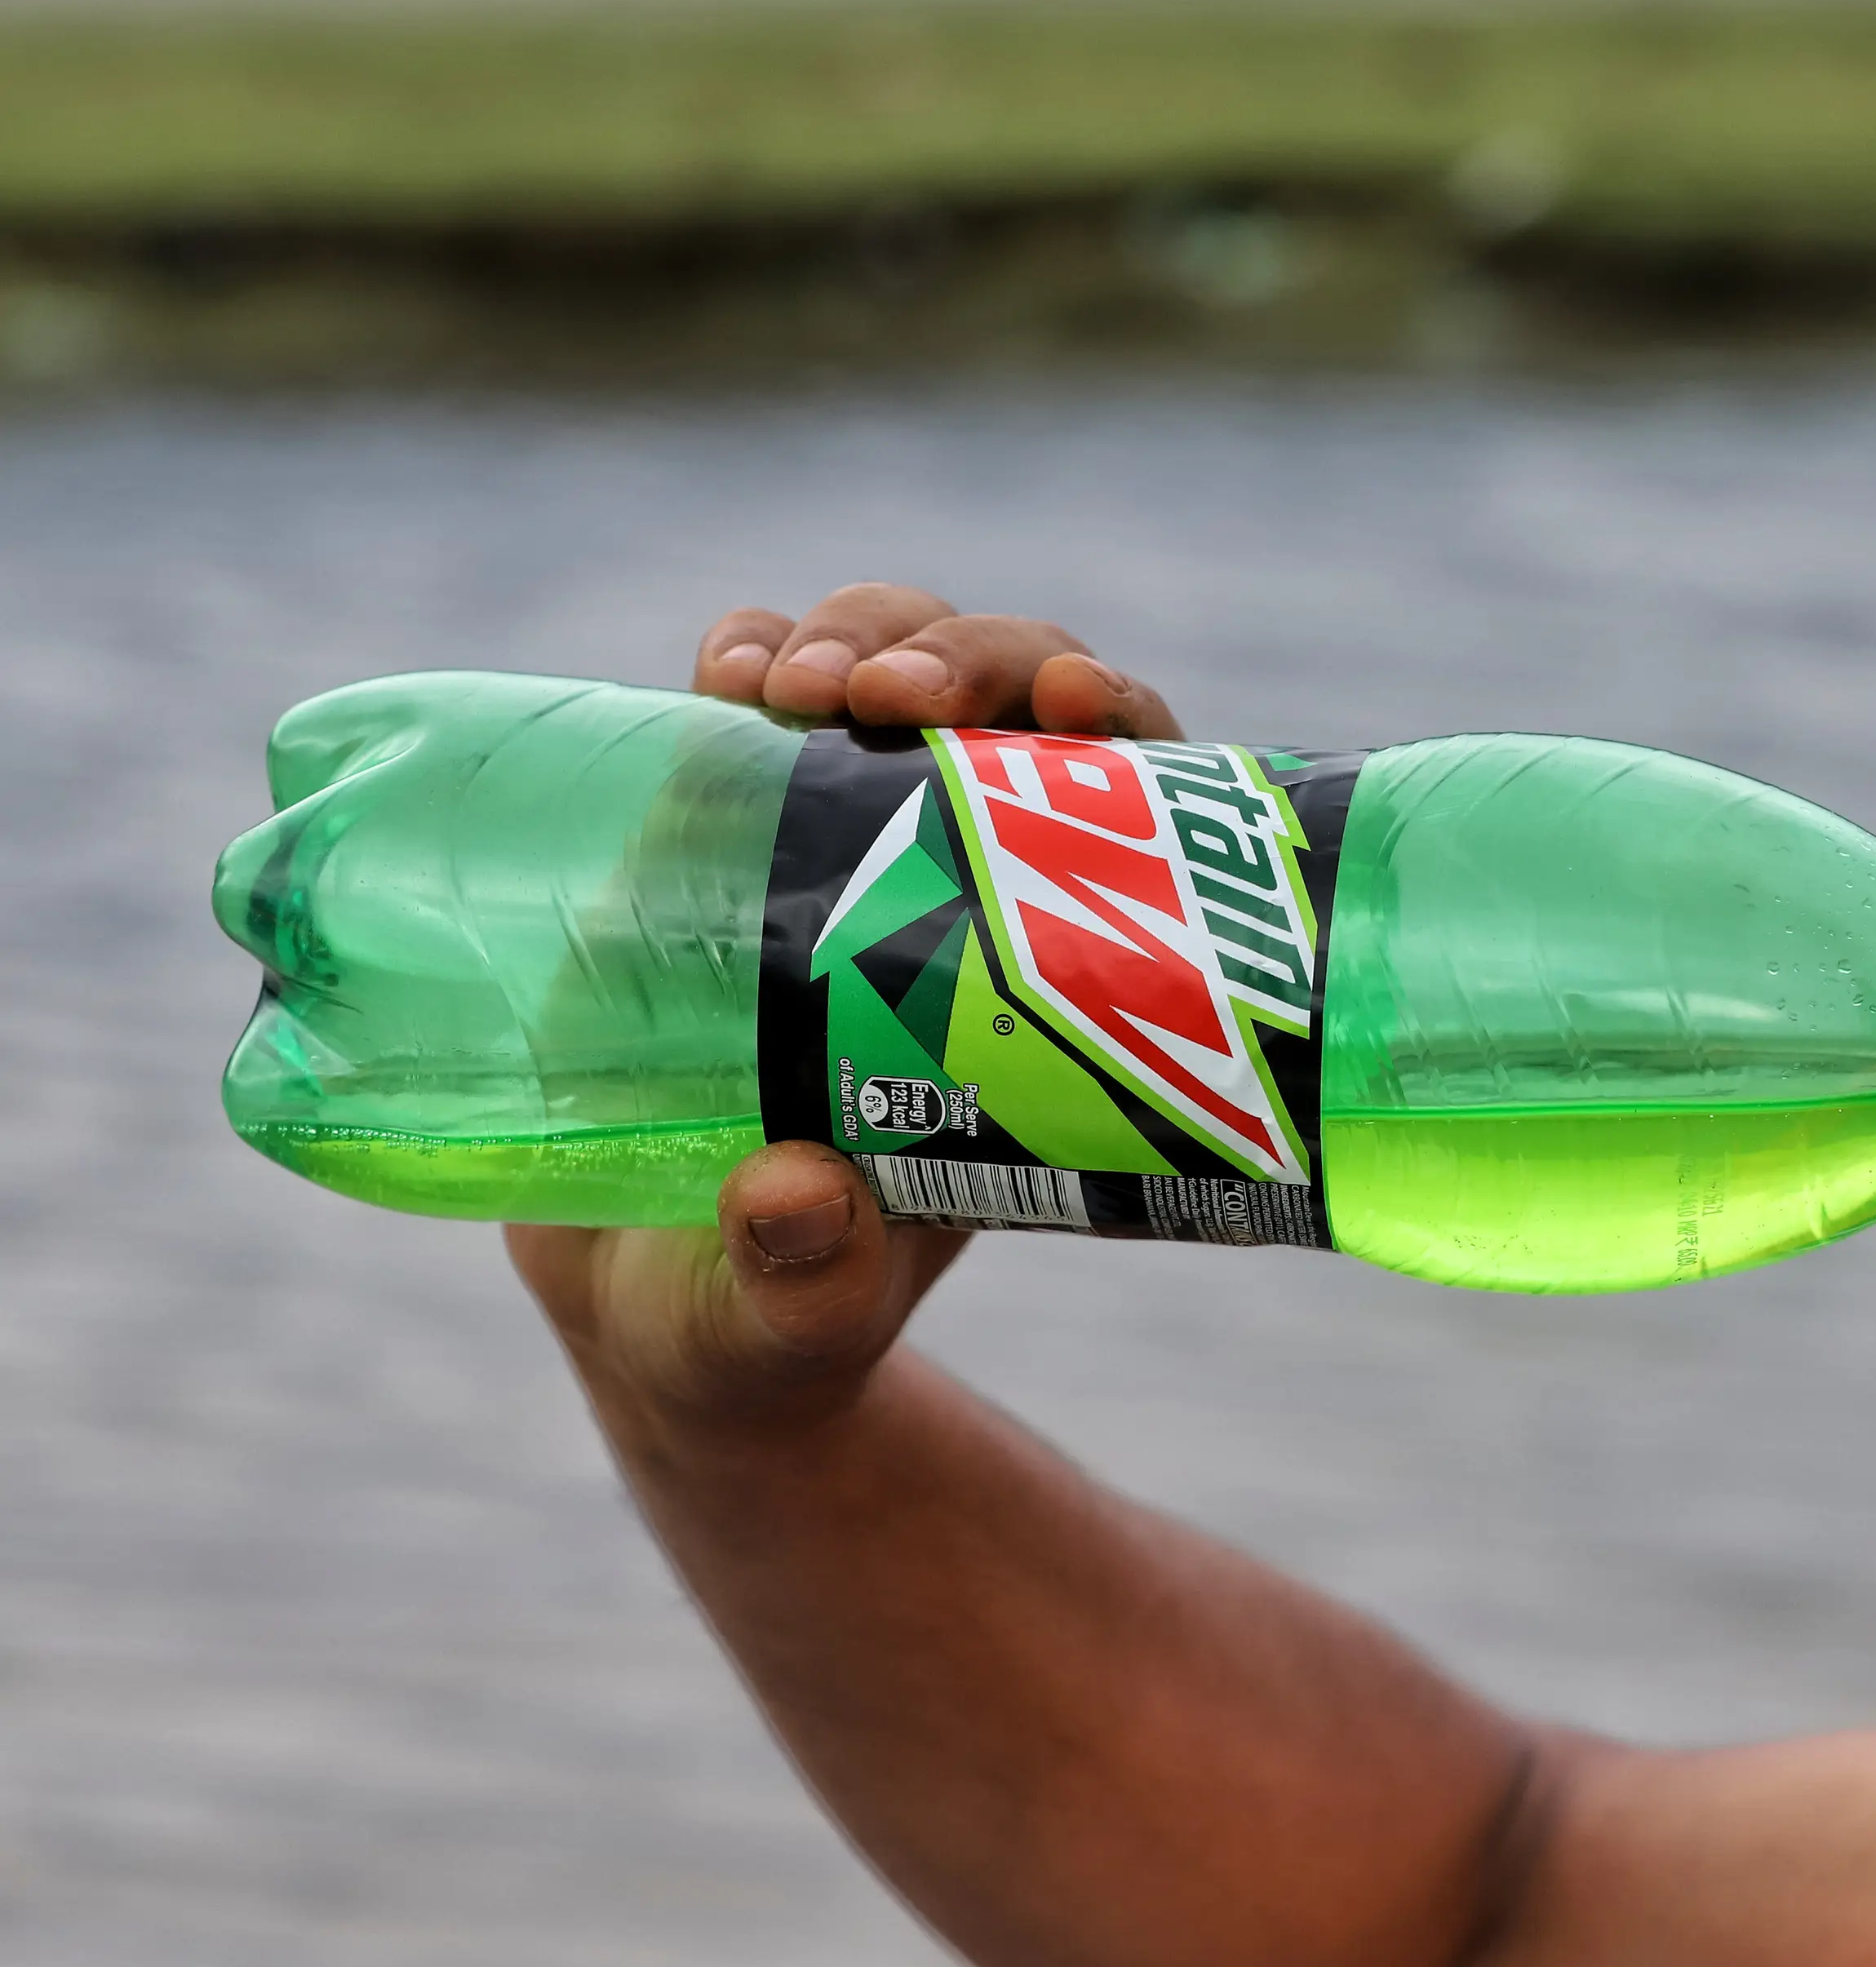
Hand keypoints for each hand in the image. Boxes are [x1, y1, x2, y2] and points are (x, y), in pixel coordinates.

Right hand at [513, 585, 1181, 1430]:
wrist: (657, 1315)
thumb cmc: (766, 1326)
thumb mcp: (791, 1322)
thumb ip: (803, 1285)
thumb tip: (796, 1199)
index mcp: (1036, 988)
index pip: (1127, 810)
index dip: (1121, 728)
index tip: (1073, 706)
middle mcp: (956, 888)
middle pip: (1014, 705)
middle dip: (967, 663)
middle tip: (890, 703)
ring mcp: (839, 842)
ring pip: (891, 671)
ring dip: (862, 639)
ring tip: (794, 685)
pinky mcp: (723, 830)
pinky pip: (752, 699)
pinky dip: (748, 653)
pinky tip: (726, 672)